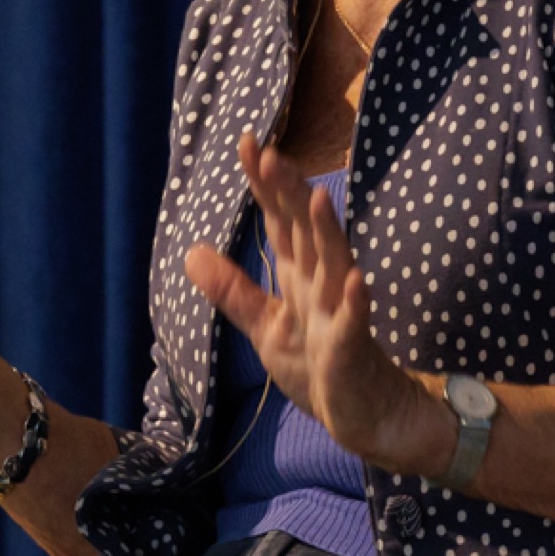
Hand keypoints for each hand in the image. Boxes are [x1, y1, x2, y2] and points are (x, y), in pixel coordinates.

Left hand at [182, 134, 450, 473]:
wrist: (363, 413)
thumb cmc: (319, 366)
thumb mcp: (265, 325)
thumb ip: (232, 289)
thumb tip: (191, 251)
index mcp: (298, 275)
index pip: (279, 220)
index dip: (264, 184)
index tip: (247, 142)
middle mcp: (321, 284)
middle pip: (304, 230)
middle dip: (289, 194)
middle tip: (270, 153)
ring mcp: (340, 312)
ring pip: (334, 265)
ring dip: (327, 233)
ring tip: (318, 198)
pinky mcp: (353, 348)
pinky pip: (357, 321)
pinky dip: (356, 301)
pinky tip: (357, 280)